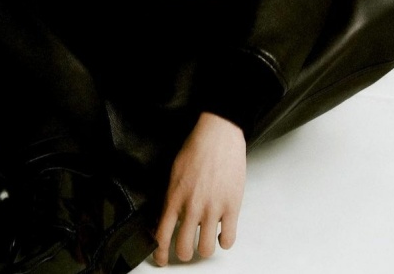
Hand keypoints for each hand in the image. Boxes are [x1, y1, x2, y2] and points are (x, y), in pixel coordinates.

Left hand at [153, 112, 245, 265]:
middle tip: (187, 248)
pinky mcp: (232, 207)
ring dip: (204, 248)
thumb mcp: (174, 172)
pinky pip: (228, 239)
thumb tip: (169, 216)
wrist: (218, 135)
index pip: (162, 236)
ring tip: (205, 240)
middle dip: (184, 252)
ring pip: (206, 249)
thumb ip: (172, 197)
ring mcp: (212, 208)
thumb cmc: (197, 148)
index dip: (161, 254)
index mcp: (174, 197)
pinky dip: (224, 241)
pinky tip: (222, 233)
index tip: (162, 258)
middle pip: (184, 249)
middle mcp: (192, 207)